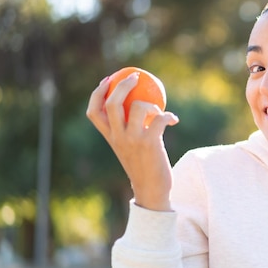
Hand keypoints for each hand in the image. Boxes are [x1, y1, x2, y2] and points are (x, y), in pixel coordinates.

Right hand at [86, 74, 178, 210]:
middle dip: (122, 85)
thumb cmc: (144, 167)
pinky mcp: (150, 143)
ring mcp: (133, 140)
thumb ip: (129, 130)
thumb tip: (139, 106)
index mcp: (110, 138)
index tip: (107, 79)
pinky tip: (174, 120)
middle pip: (112, 103)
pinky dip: (169, 116)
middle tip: (136, 77)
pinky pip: (160, 119)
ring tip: (159, 111)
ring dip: (152, 104)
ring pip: (138, 107)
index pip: (93, 112)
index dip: (97, 93)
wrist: (151, 191)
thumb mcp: (130, 148)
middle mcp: (118, 137)